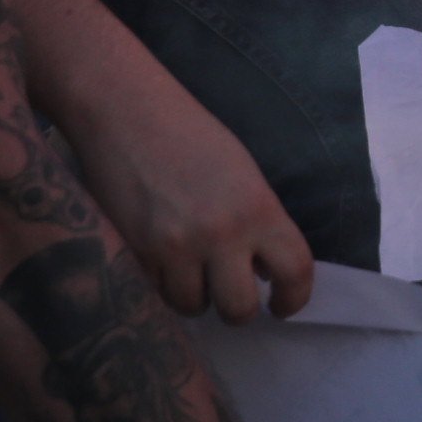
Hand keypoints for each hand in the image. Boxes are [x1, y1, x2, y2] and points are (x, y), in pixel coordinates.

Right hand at [70, 88, 314, 322]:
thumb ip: (259, 222)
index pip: (295, 272)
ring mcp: (177, 246)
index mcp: (258, 209)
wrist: (126, 111)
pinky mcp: (138, 252)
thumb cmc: (189, 135)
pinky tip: (162, 259)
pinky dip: (163, 284)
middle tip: (230, 294)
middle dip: (238, 309)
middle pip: (240, 309)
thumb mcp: (242, 173)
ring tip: (190, 272)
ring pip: (194, 307)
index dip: (294, 298)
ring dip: (195, 297)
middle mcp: (222, 234)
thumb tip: (264, 272)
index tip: (282, 305)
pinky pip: (157, 291)